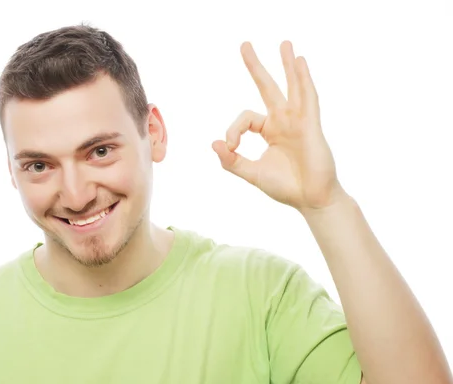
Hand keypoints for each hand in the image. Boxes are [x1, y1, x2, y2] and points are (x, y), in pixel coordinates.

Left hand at [212, 41, 346, 212]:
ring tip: (284, 43)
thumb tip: (214, 143)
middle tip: (244, 45)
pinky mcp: (311, 126)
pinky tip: (299, 62)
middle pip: (267, 88)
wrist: (311, 200)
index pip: (245, 119)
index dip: (233, 130)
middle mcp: (284, 122)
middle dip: (256, 67)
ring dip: (287, 65)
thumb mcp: (252, 173)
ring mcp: (298, 121)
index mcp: (269, 131)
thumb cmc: (285, 186)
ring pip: (291, 87)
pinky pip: (307, 98)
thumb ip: (232, 160)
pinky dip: (303, 80)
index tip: (231, 147)